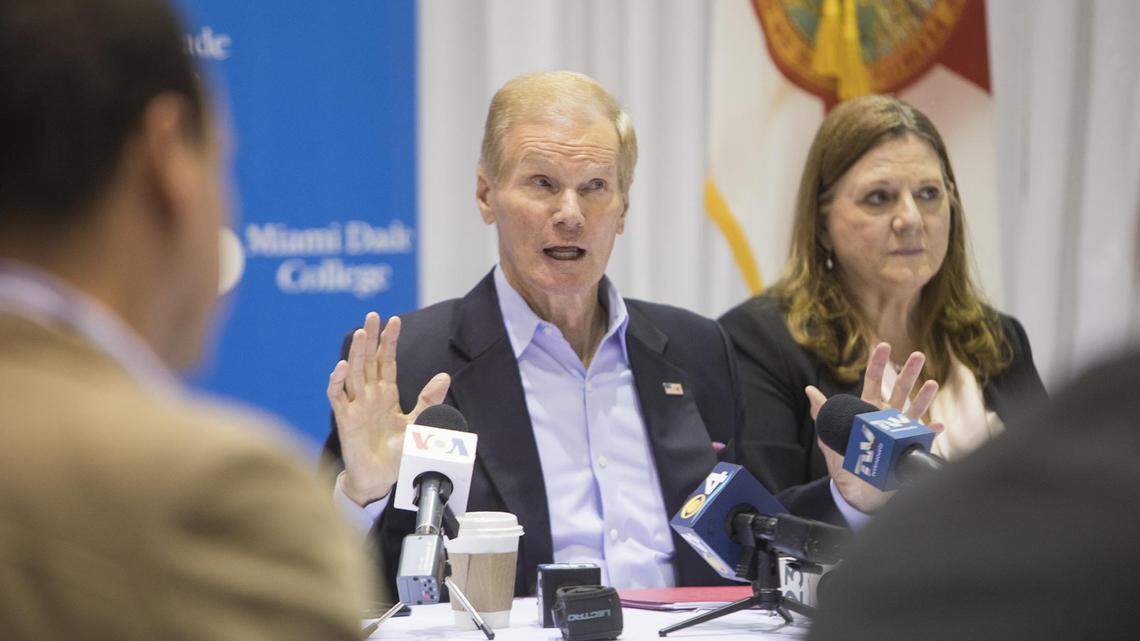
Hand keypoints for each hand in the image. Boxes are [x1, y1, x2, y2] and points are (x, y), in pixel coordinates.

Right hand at [326, 312, 449, 505]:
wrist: (382, 479)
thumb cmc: (397, 453)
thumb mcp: (418, 423)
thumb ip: (429, 400)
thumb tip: (445, 375)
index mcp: (386, 394)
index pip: (387, 361)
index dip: (390, 341)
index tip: (395, 320)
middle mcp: (369, 396)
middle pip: (368, 361)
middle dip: (371, 338)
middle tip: (373, 315)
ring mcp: (356, 406)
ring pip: (353, 373)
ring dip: (355, 353)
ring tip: (360, 332)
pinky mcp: (345, 420)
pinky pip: (337, 397)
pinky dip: (337, 382)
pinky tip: (341, 366)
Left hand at [805, 342, 941, 513]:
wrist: (858, 492)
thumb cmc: (845, 462)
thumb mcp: (831, 436)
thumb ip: (823, 413)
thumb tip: (809, 390)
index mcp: (867, 410)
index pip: (873, 381)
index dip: (878, 363)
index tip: (884, 346)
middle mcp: (887, 417)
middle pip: (899, 390)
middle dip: (909, 373)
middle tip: (918, 355)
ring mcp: (900, 432)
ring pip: (914, 410)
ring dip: (924, 397)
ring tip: (932, 382)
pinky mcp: (907, 449)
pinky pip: (922, 440)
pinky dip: (929, 432)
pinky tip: (936, 425)